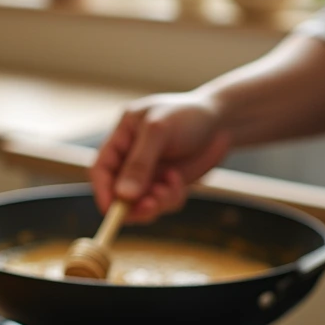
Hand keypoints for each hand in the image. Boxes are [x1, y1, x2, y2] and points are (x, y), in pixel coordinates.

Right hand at [91, 92, 230, 220]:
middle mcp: (130, 160)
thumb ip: (139, 162)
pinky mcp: (165, 186)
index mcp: (121, 139)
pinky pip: (161, 205)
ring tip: (171, 187)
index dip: (103, 191)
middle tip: (151, 206)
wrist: (223, 120)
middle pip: (117, 193)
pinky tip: (178, 182)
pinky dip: (170, 200)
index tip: (112, 209)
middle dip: (132, 204)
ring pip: (140, 204)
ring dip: (155, 203)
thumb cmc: (188, 115)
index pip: (101, 170)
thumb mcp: (159, 131)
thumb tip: (123, 195)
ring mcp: (148, 175)